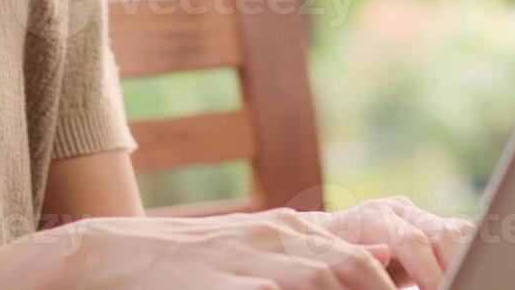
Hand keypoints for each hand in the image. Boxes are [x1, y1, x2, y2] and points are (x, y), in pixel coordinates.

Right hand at [0, 210, 398, 288]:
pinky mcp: (219, 282)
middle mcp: (276, 238)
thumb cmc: (190, 269)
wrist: (114, 256)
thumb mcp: (255, 256)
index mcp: (289, 231)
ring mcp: (247, 259)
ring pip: (322, 276)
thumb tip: (372, 270)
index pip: (364, 253)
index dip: (400, 281)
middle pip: (353, 264)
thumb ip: (308, 265)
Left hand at [301, 196, 476, 289]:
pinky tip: (470, 275)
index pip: (413, 240)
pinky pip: (461, 237)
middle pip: (443, 232)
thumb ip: (364, 261)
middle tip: (463, 286)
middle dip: (457, 266)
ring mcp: (418, 216)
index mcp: (373, 217)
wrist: (321, 245)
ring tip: (470, 280)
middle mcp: (398, 211)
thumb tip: (387, 262)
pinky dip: (469, 255)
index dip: (431, 272)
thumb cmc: (326, 263)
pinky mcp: (432, 228)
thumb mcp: (337, 264)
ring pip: (458, 231)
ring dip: (468, 260)